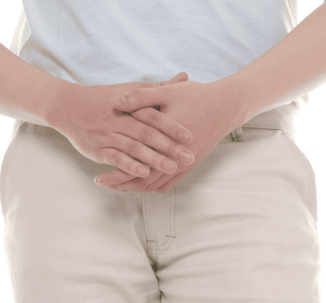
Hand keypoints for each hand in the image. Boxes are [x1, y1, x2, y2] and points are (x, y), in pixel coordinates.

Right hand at [46, 73, 196, 179]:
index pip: (154, 115)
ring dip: (153, 159)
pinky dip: (129, 165)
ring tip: (172, 168)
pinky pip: (115, 158)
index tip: (190, 136)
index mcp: (130, 104)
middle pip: (148, 134)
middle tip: (189, 157)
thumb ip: (158, 89)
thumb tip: (184, 76)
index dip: (172, 126)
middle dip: (169, 146)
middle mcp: (120, 119)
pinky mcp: (98, 149)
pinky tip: (144, 173)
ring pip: (134, 147)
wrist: (68, 106)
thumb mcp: (131, 89)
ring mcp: (108, 135)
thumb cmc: (105, 98)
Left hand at [94, 79, 244, 193]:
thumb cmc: (196, 96)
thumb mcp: (165, 93)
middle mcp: (173, 160)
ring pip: (154, 185)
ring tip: (118, 186)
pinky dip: (152, 186)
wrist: (227, 106)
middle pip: (142, 181)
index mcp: (164, 144)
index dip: (115, 174)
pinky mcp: (189, 165)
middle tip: (102, 184)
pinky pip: (167, 183)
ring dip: (135, 187)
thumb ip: (138, 98)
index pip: (134, 167)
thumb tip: (113, 103)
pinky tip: (142, 184)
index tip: (98, 178)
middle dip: (121, 185)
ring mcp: (182, 165)